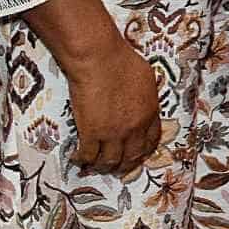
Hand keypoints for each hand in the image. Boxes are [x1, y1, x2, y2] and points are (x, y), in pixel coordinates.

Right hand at [64, 43, 162, 174]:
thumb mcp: (146, 77)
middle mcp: (134, 127)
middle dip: (125, 165)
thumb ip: (146, 94)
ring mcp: (113, 133)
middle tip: (117, 168)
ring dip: (103, 166)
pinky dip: (82, 160)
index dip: (144, 150)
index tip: (137, 153)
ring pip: (109, 161)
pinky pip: (88, 155)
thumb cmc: (122, 60)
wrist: (100, 60)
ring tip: (96, 166)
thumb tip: (142, 98)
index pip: (151, 140)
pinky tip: (77, 159)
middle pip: (132, 156)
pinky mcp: (91, 133)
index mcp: (150, 112)